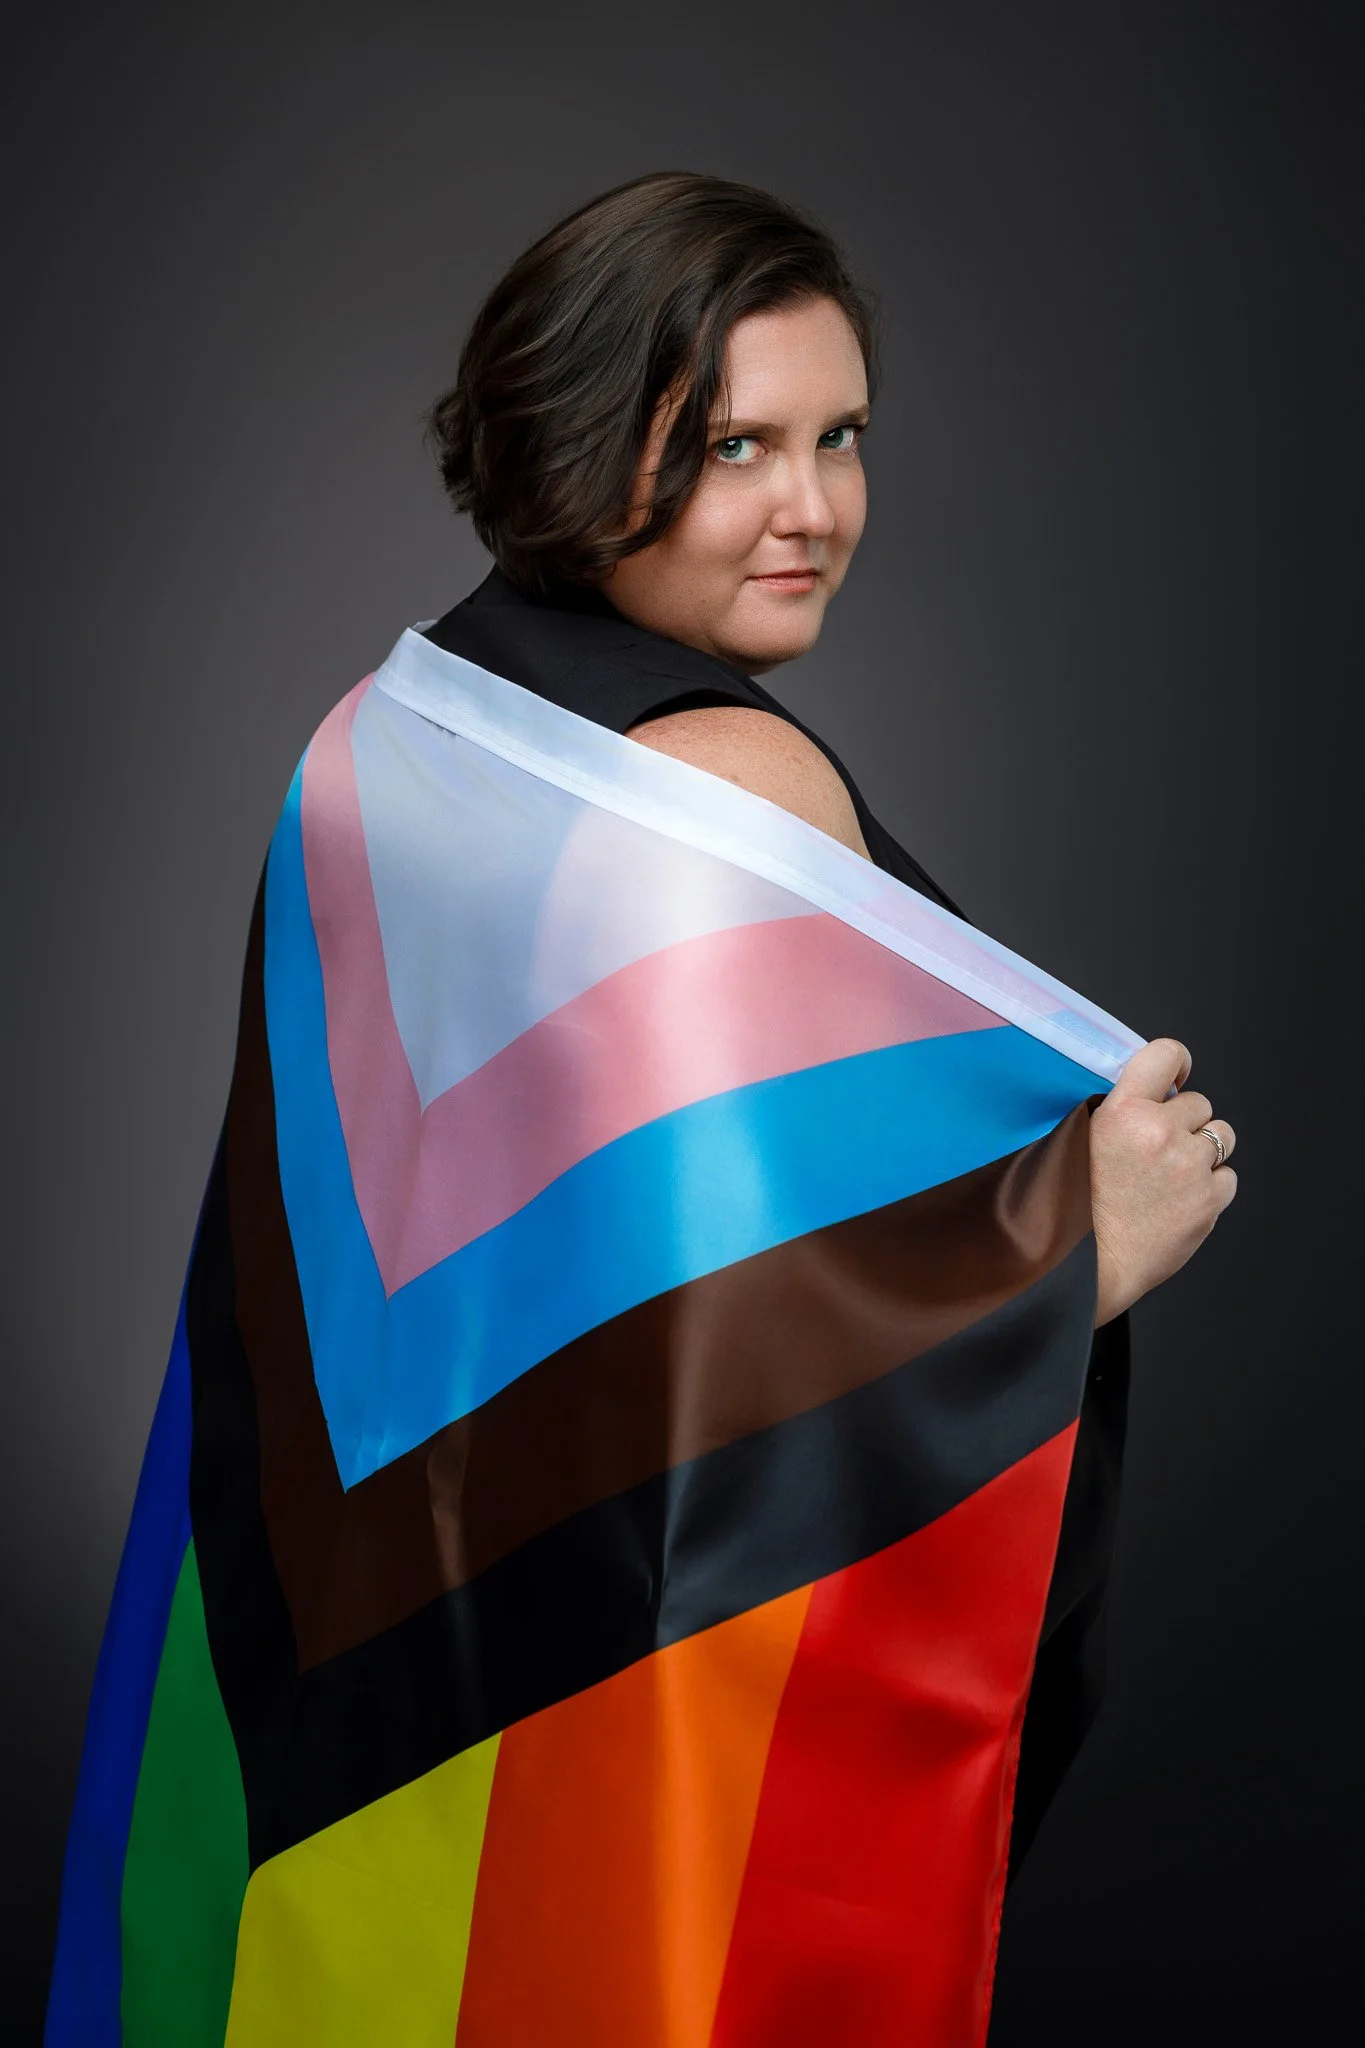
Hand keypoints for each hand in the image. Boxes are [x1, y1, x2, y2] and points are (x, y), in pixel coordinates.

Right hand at [1089, 1037, 1237, 1325]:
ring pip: (1222, 1136)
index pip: (1166, 1054)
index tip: (1176, 1078)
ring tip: (1172, 1176)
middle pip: (1199, 1103)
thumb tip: (1145, 1097)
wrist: (1087, 1268)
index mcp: (1123, 1111)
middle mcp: (1161, 1132)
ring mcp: (1190, 1167)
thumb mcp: (1075, 1142)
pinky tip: (1180, 1201)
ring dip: (1203, 1151)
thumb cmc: (1073, 1212)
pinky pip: (1228, 1177)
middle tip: (1156, 1151)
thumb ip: (1113, 1113)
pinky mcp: (1210, 1200)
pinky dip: (1211, 1187)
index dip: (1175, 1064)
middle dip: (1183, 1122)